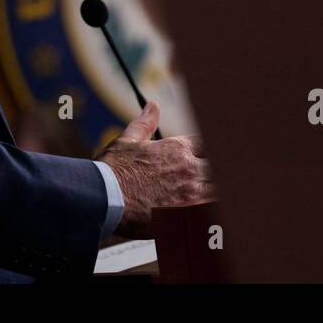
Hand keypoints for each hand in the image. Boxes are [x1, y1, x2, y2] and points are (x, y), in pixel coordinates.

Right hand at [97, 100, 213, 238]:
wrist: (103, 198)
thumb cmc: (112, 171)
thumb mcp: (128, 141)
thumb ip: (145, 124)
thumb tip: (153, 106)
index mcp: (177, 148)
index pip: (208, 144)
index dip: (208, 152)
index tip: (205, 158)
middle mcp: (188, 168)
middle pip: (218, 167)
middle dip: (214, 173)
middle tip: (207, 180)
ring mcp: (191, 192)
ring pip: (220, 189)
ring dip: (214, 191)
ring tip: (206, 197)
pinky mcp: (189, 215)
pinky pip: (214, 212)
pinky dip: (213, 213)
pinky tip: (209, 216)